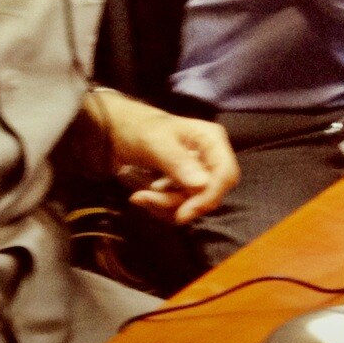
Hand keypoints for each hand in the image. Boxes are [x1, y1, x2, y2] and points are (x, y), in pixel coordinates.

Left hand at [88, 93, 238, 223]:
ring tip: (140, 195)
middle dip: (177, 202)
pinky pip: (180, 205)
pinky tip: (142, 195)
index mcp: (211, 140)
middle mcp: (210, 157)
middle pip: (208, 193)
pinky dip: (160, 206)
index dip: (209, 197)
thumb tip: (202, 186)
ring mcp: (198, 173)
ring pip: (192, 203)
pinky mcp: (184, 185)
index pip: (226, 174)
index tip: (183, 213)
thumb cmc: (138, 129)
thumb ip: (178, 162)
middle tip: (147, 198)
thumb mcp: (155, 142)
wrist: (117, 132)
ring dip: (164, 205)